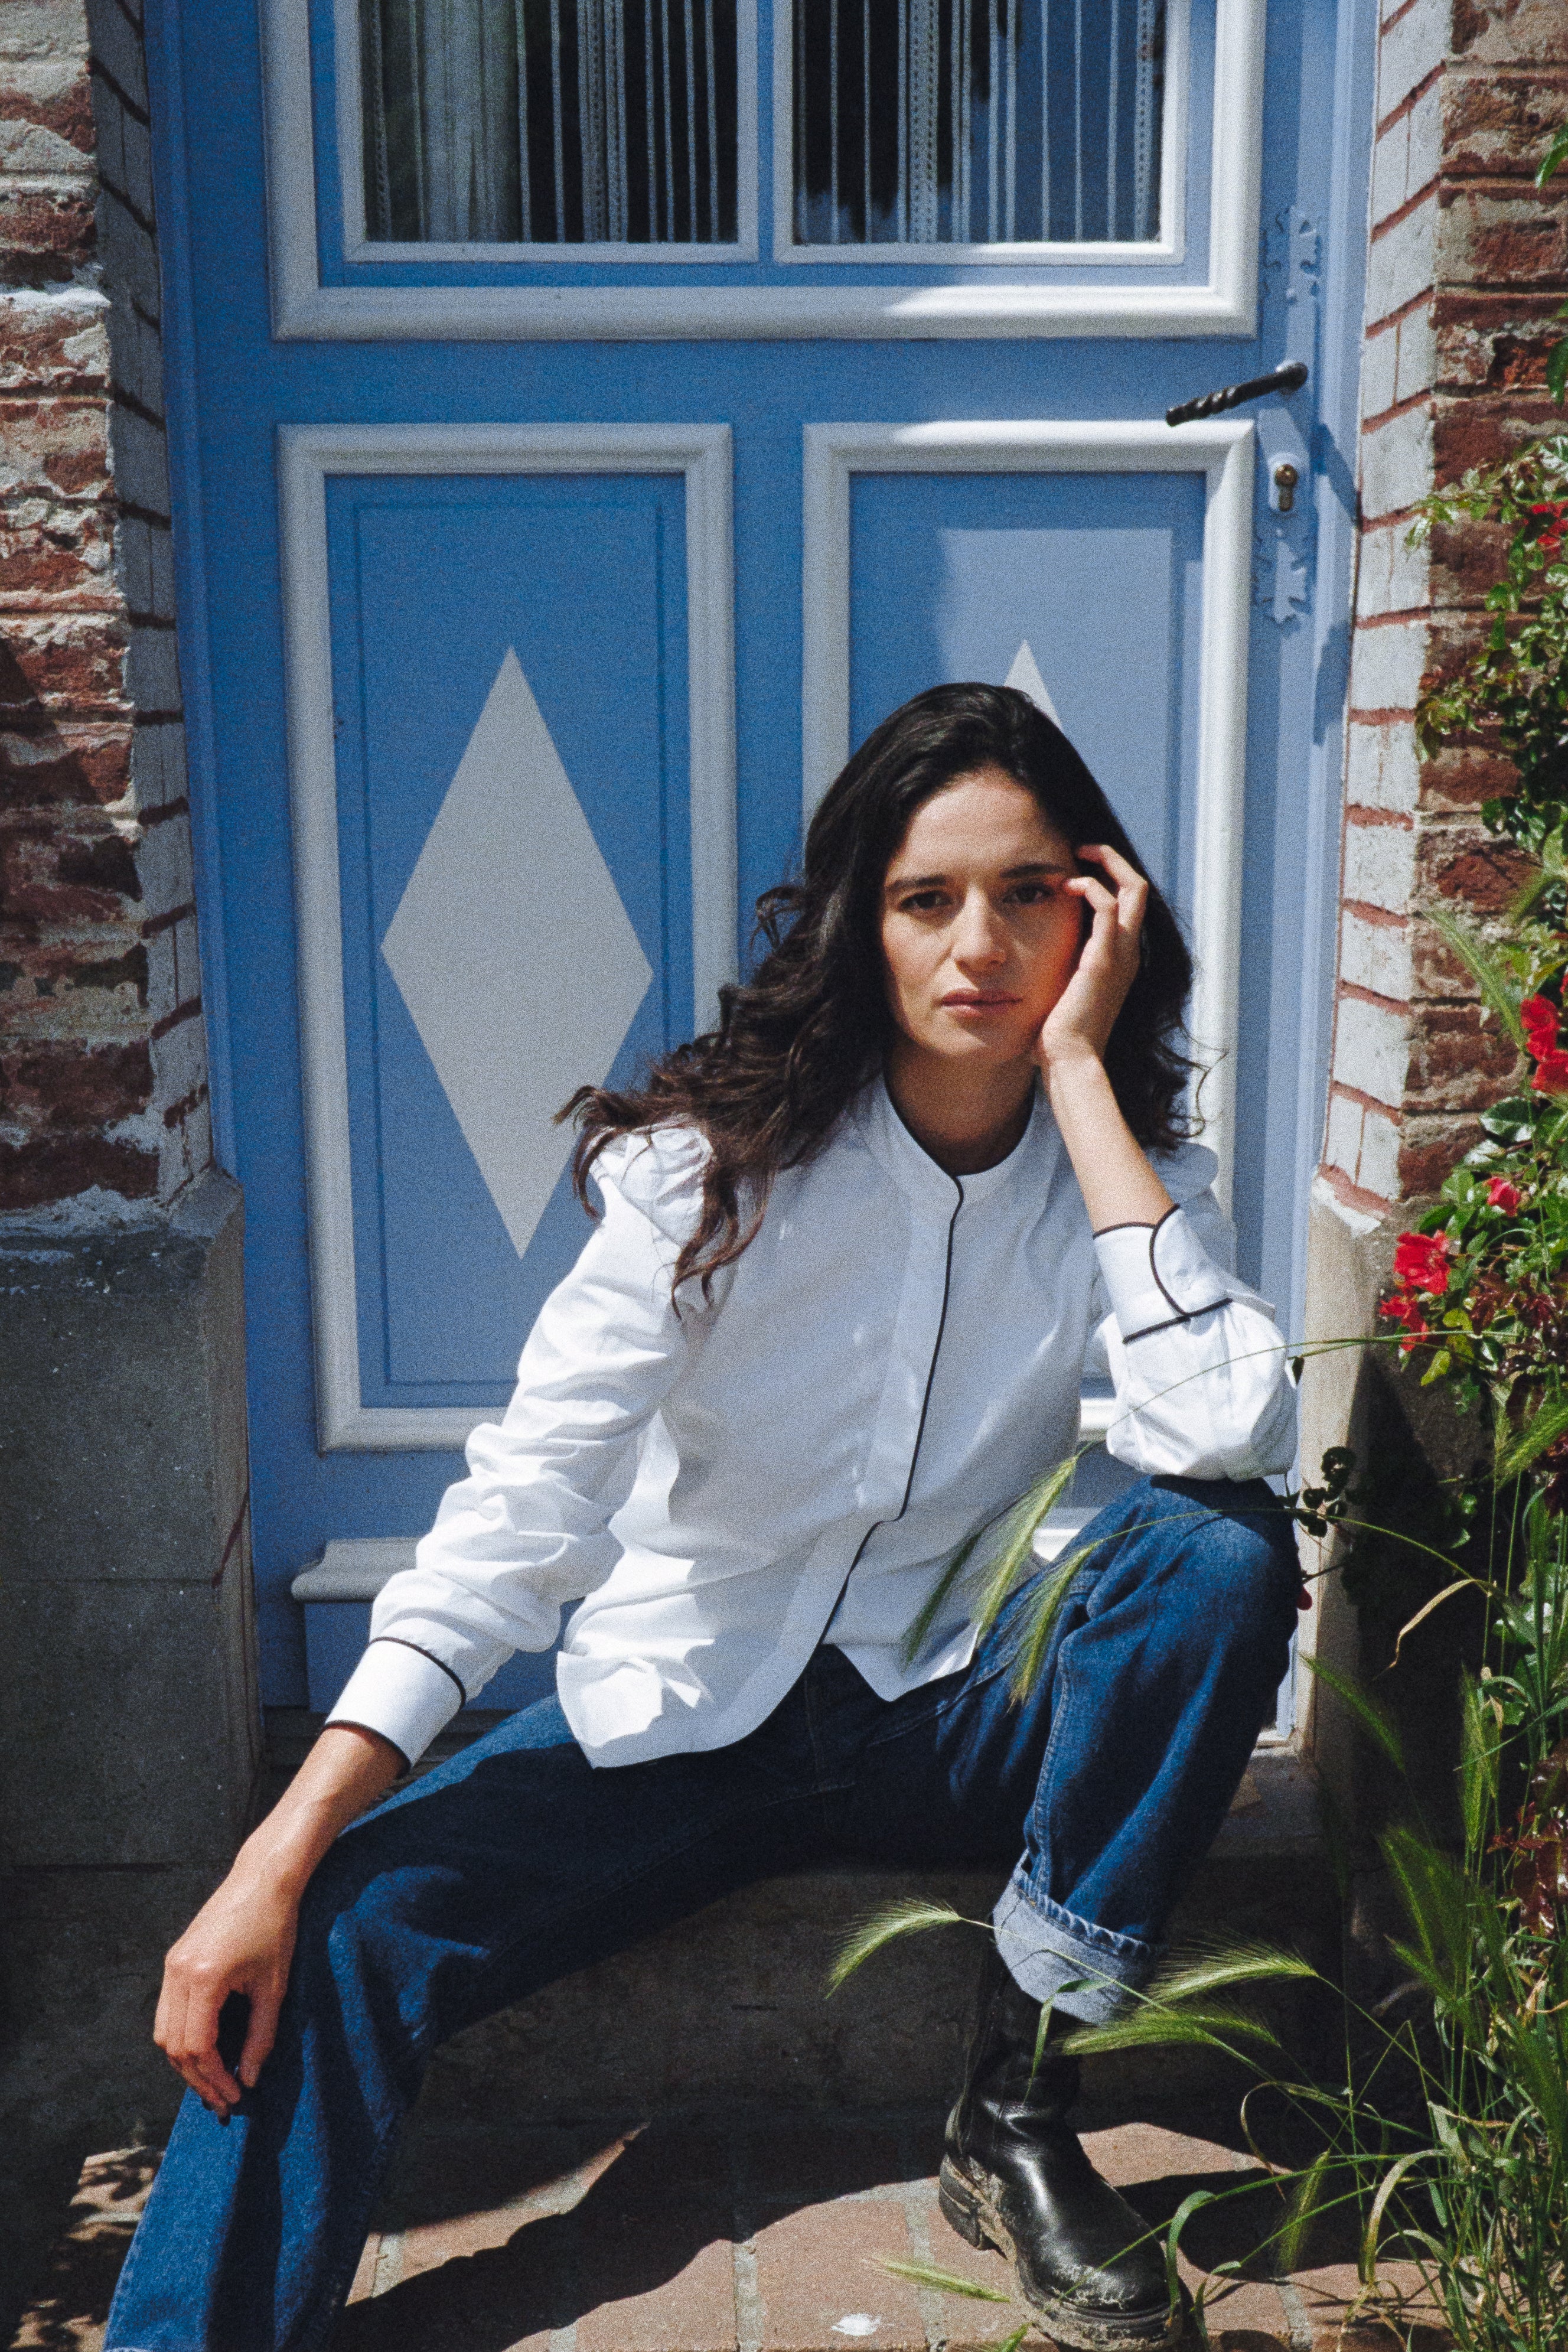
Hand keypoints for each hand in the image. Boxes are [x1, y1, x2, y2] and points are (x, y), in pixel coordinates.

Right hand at [154, 1860, 300, 2119]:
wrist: (265, 1878)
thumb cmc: (277, 1928)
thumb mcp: (274, 1988)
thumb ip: (261, 2037)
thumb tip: (248, 2080)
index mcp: (203, 1979)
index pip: (197, 2048)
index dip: (215, 2078)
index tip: (236, 2096)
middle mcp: (178, 1973)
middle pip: (173, 2045)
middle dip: (197, 2077)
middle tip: (222, 2099)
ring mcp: (171, 1964)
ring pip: (164, 2031)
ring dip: (185, 2060)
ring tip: (213, 2080)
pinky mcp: (174, 1959)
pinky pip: (168, 2010)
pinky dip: (182, 2035)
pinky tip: (205, 2048)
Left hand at [1033, 844, 1146, 1072]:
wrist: (1069, 1060)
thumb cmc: (1058, 1036)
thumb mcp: (1061, 991)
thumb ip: (1057, 969)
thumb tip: (1029, 960)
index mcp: (1119, 959)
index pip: (1129, 904)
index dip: (1109, 877)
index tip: (1075, 868)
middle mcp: (1128, 952)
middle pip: (1139, 888)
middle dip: (1113, 859)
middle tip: (1081, 849)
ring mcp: (1121, 955)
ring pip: (1134, 887)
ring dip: (1105, 864)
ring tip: (1075, 858)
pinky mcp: (1105, 959)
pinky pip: (1109, 905)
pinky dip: (1092, 887)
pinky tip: (1067, 887)